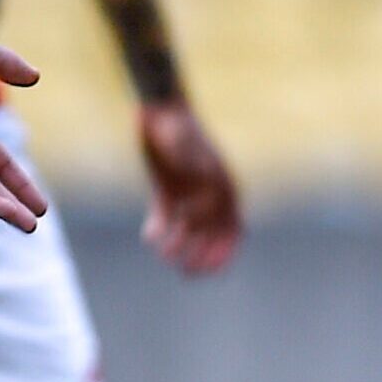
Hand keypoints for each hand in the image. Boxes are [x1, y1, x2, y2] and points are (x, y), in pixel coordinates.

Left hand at [136, 100, 240, 274]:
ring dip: (180, 246)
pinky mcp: (167, 190)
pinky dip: (159, 228)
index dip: (223, 251)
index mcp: (223, 186)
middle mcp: (209, 193)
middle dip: (203, 257)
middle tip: (187, 272)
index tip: (209, 266)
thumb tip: (206, 194)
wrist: (158, 108)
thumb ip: (195, 169)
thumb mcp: (185, 144)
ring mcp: (188, 192)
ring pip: (189, 230)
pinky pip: (166, 217)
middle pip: (213, 236)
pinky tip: (149, 235)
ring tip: (165, 253)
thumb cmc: (174, 125)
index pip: (232, 229)